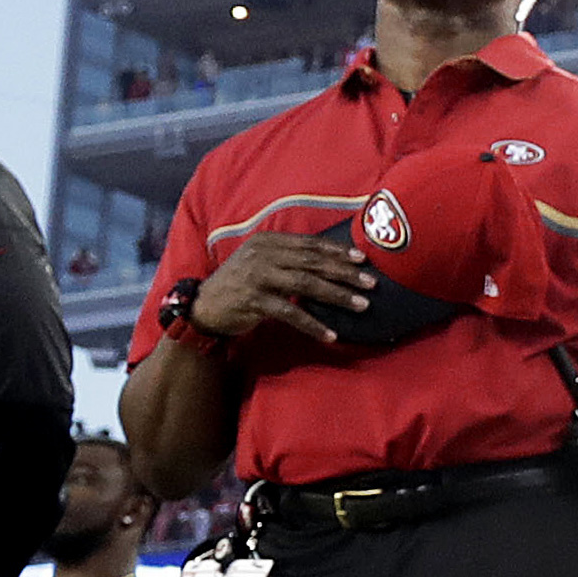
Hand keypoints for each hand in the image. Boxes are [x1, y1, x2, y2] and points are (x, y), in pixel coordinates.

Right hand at [193, 232, 375, 344]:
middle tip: (372, 283)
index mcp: (268, 242)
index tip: (363, 259)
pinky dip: (312, 324)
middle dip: (345, 272)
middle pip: (312, 262)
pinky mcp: (252, 301)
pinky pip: (290, 313)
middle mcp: (262, 255)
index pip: (310, 244)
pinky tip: (331, 334)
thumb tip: (334, 261)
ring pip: (305, 284)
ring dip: (337, 295)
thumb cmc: (243, 284)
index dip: (338, 251)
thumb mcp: (264, 263)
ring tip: (362, 305)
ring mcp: (256, 277)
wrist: (205, 306)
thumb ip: (291, 259)